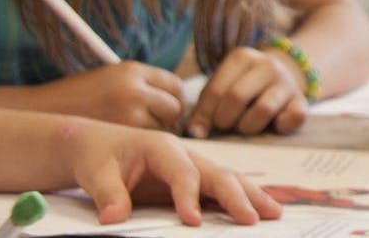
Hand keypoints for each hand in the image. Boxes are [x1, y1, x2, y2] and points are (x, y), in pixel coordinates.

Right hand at [41, 62, 185, 130]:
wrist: (38, 112)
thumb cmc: (77, 99)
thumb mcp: (111, 80)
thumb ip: (141, 86)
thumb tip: (176, 102)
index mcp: (132, 70)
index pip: (174, 85)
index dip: (173, 99)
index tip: (165, 110)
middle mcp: (134, 87)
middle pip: (174, 106)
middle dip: (168, 118)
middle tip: (150, 126)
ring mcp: (129, 110)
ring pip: (163, 126)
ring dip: (154, 132)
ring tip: (129, 132)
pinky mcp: (121, 132)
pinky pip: (146, 140)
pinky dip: (140, 143)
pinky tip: (121, 141)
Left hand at [52, 117, 281, 225]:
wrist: (95, 145)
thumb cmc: (97, 157)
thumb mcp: (95, 174)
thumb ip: (108, 194)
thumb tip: (113, 218)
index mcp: (162, 147)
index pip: (183, 173)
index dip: (189, 197)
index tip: (193, 222)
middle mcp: (185, 154)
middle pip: (218, 173)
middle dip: (238, 196)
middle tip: (252, 219)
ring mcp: (193, 165)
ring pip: (228, 179)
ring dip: (252, 196)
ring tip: (274, 214)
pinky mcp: (194, 179)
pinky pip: (222, 188)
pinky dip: (243, 199)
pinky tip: (259, 211)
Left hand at [186, 47, 307, 137]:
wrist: (282, 78)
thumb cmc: (242, 87)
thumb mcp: (222, 87)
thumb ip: (205, 107)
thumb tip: (194, 132)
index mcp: (242, 57)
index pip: (216, 90)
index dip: (204, 115)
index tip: (199, 130)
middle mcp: (267, 65)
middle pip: (237, 97)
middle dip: (224, 120)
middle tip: (224, 126)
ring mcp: (287, 82)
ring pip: (264, 109)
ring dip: (248, 126)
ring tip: (244, 127)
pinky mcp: (302, 101)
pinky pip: (293, 117)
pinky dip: (281, 126)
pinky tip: (273, 126)